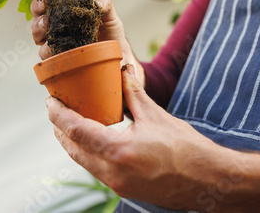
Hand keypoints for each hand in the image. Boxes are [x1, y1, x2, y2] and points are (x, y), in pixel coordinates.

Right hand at [31, 0, 144, 83]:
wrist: (116, 54)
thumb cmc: (110, 31)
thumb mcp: (109, 13)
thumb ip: (104, 2)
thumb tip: (96, 2)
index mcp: (65, 10)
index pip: (47, 3)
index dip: (41, 2)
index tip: (45, 3)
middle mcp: (57, 26)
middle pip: (37, 20)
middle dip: (37, 20)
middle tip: (45, 22)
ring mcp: (56, 42)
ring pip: (38, 38)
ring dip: (40, 36)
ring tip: (49, 37)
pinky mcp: (58, 58)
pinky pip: (47, 56)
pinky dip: (49, 52)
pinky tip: (58, 51)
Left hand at [46, 64, 235, 210]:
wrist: (209, 183)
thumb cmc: (187, 150)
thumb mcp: (156, 116)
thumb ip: (133, 93)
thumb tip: (122, 69)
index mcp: (118, 151)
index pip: (75, 130)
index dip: (58, 115)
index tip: (50, 102)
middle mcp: (112, 171)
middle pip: (73, 148)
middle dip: (59, 128)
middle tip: (56, 109)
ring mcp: (117, 184)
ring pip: (82, 160)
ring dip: (71, 141)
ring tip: (68, 122)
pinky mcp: (123, 189)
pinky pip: (95, 169)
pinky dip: (86, 152)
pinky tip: (90, 140)